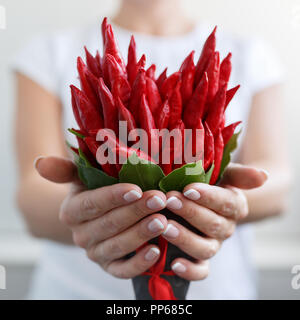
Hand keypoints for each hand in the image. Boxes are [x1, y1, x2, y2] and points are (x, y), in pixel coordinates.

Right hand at [35, 156, 168, 278]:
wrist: (97, 216)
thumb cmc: (94, 189)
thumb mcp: (80, 176)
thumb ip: (64, 170)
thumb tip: (40, 162)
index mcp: (72, 211)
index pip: (92, 204)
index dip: (113, 197)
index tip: (136, 189)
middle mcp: (81, 235)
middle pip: (109, 224)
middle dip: (136, 212)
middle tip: (159, 200)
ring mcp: (95, 253)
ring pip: (117, 246)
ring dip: (141, 234)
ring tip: (162, 221)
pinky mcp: (110, 267)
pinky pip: (123, 270)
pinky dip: (139, 263)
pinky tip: (155, 251)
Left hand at [163, 163, 267, 280]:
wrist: (199, 200)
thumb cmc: (209, 183)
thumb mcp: (223, 174)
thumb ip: (240, 175)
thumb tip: (262, 176)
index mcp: (235, 206)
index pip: (226, 203)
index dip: (208, 197)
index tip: (188, 189)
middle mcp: (226, 228)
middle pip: (214, 225)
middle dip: (190, 212)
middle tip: (170, 200)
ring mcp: (214, 245)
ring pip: (206, 248)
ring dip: (185, 238)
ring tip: (165, 227)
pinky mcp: (201, 260)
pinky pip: (201, 271)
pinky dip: (190, 270)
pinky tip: (175, 264)